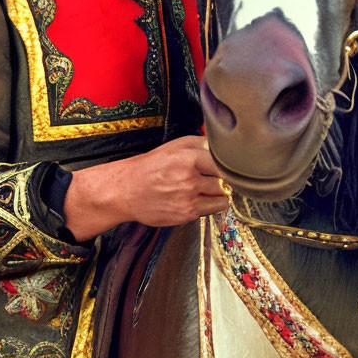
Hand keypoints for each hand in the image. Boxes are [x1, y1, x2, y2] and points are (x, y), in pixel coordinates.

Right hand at [63, 136, 228, 241]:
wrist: (127, 190)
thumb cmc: (151, 166)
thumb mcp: (174, 146)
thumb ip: (201, 142)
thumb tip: (224, 143)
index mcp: (188, 157)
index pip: (225, 162)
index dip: (228, 163)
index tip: (230, 164)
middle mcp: (189, 178)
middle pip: (227, 180)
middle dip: (221, 178)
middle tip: (212, 176)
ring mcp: (188, 198)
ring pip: (223, 197)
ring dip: (217, 192)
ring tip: (203, 187)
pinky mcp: (186, 214)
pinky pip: (212, 209)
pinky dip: (208, 204)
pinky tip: (194, 198)